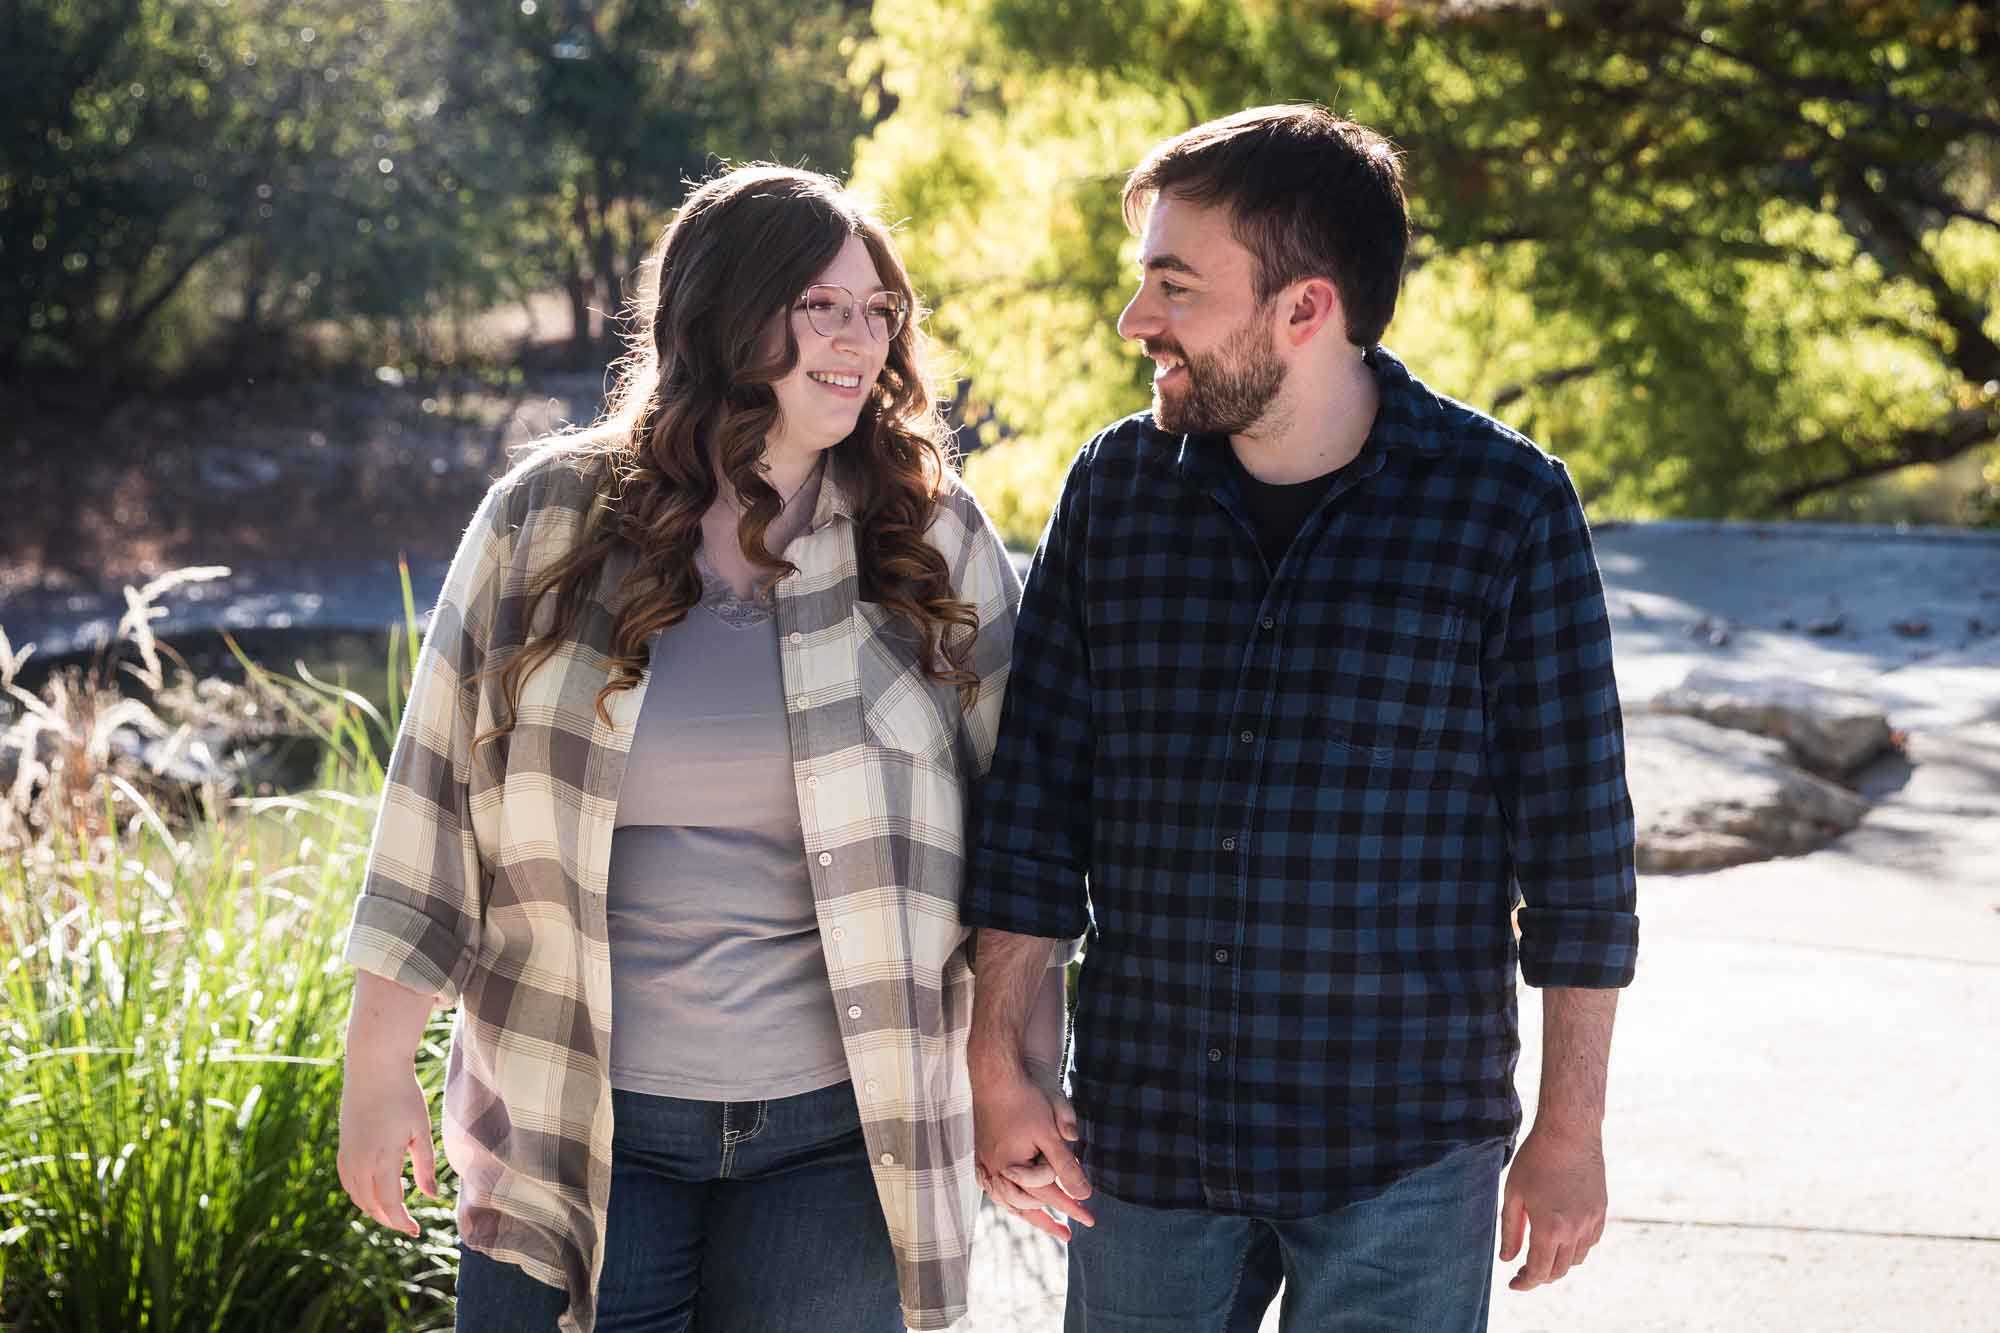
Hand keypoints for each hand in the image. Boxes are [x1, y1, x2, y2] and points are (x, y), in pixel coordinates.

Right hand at [337, 1054, 438, 1235]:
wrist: (373, 1068)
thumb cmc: (403, 1095)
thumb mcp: (421, 1130)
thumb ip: (425, 1166)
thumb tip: (431, 1197)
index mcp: (382, 1159)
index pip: (390, 1204)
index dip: (402, 1222)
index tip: (416, 1231)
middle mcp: (359, 1162)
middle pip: (370, 1205)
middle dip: (389, 1219)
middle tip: (408, 1224)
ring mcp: (347, 1155)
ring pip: (356, 1196)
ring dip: (374, 1207)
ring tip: (396, 1207)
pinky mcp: (343, 1147)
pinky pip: (348, 1182)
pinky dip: (362, 1193)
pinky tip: (377, 1190)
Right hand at [971, 1057, 1092, 1240]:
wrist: (995, 1076)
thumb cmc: (1025, 1101)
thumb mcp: (1051, 1134)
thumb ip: (1066, 1167)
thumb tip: (1084, 1195)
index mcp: (1011, 1167)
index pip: (1048, 1195)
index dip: (1071, 1208)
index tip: (1090, 1220)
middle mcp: (994, 1170)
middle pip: (1024, 1206)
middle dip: (1048, 1220)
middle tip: (1068, 1233)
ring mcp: (985, 1163)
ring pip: (1007, 1200)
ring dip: (1027, 1214)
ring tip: (1046, 1224)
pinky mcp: (981, 1155)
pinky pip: (994, 1188)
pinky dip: (1009, 1199)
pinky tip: (1017, 1202)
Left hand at [1498, 1124, 1606, 1290]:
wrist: (1569, 1133)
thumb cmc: (1535, 1160)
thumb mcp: (1514, 1194)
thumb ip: (1510, 1231)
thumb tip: (1508, 1259)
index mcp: (1550, 1229)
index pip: (1539, 1271)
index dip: (1525, 1282)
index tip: (1514, 1284)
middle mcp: (1575, 1231)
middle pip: (1559, 1270)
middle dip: (1540, 1276)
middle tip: (1524, 1271)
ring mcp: (1592, 1222)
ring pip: (1577, 1258)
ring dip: (1559, 1262)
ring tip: (1542, 1252)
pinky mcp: (1601, 1211)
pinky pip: (1591, 1242)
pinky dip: (1577, 1248)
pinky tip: (1563, 1238)